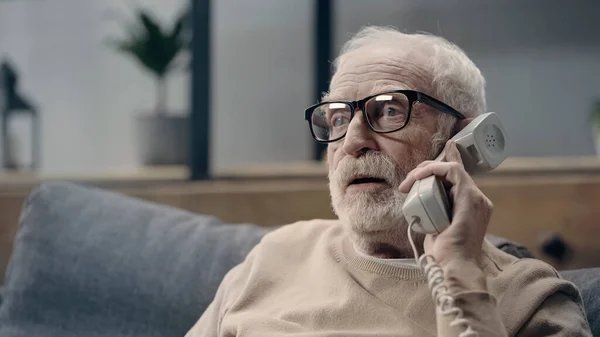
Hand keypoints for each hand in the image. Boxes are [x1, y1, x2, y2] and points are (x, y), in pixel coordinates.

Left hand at [399, 141, 492, 290]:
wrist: (453, 266)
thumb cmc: (444, 254)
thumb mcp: (436, 229)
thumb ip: (434, 215)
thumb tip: (421, 209)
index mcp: (471, 208)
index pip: (460, 179)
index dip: (450, 161)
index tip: (446, 148)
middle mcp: (478, 201)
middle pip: (453, 173)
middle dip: (428, 170)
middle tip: (409, 180)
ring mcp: (476, 198)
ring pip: (452, 169)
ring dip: (427, 170)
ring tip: (410, 180)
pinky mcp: (470, 197)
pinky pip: (452, 172)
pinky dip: (433, 170)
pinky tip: (419, 177)